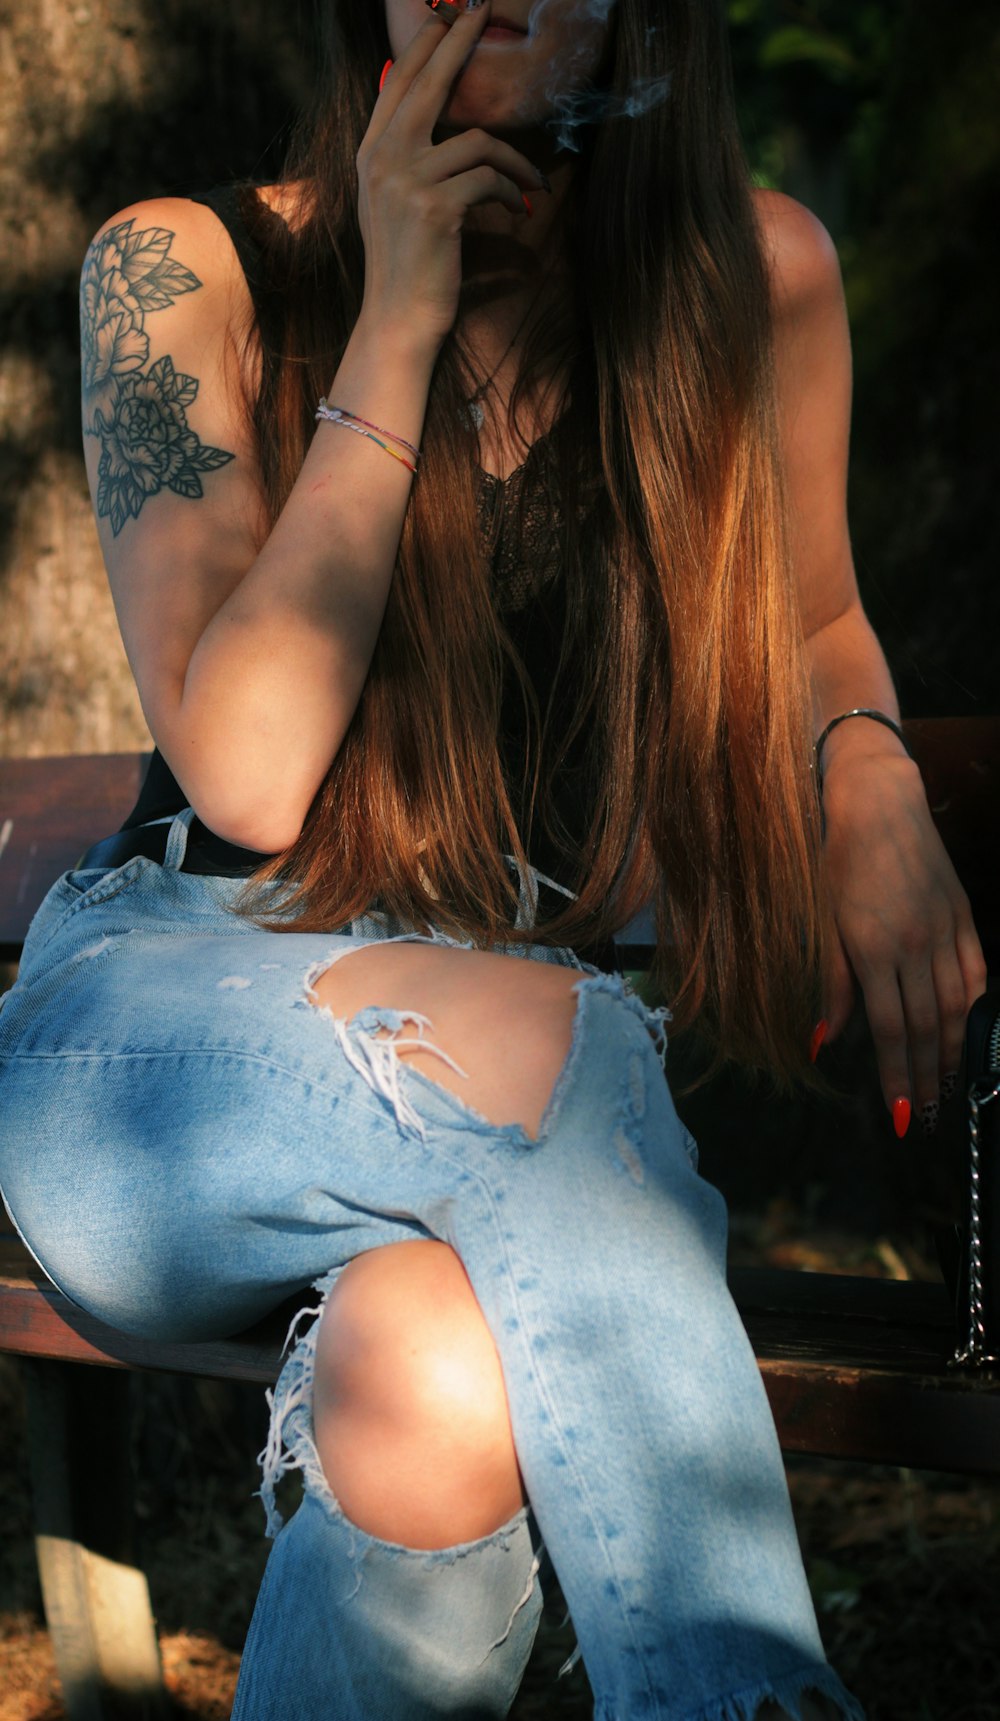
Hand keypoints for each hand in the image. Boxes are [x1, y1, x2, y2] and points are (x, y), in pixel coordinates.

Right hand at [357, 0, 546, 353]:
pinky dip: (511, 193)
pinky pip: (488, 178)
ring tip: (533, 184)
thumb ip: (403, 159)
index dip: (424, 46)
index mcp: (371, 155)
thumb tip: (431, 120)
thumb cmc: (407, 266)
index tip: (446, 16)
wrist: (398, 319)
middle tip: (483, 9)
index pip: (397, 84)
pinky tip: (519, 212)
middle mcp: (383, 160)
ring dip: (516, 161)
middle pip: (428, 83)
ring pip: (477, 141)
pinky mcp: (436, 208)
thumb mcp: (392, 204)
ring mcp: (407, 182)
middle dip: (459, 42)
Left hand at [819, 751, 986, 1134]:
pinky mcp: (962, 917)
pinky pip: (974, 974)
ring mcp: (944, 931)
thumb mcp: (824, 923)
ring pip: (955, 1007)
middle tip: (932, 1114)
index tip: (903, 1114)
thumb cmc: (839, 863)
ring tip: (951, 1086)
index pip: (890, 1031)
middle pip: (925, 1028)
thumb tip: (823, 1042)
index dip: (897, 1076)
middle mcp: (914, 946)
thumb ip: (832, 986)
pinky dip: (973, 1009)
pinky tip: (969, 1034)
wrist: (879, 805)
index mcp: (874, 950)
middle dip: (928, 1077)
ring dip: (952, 1052)